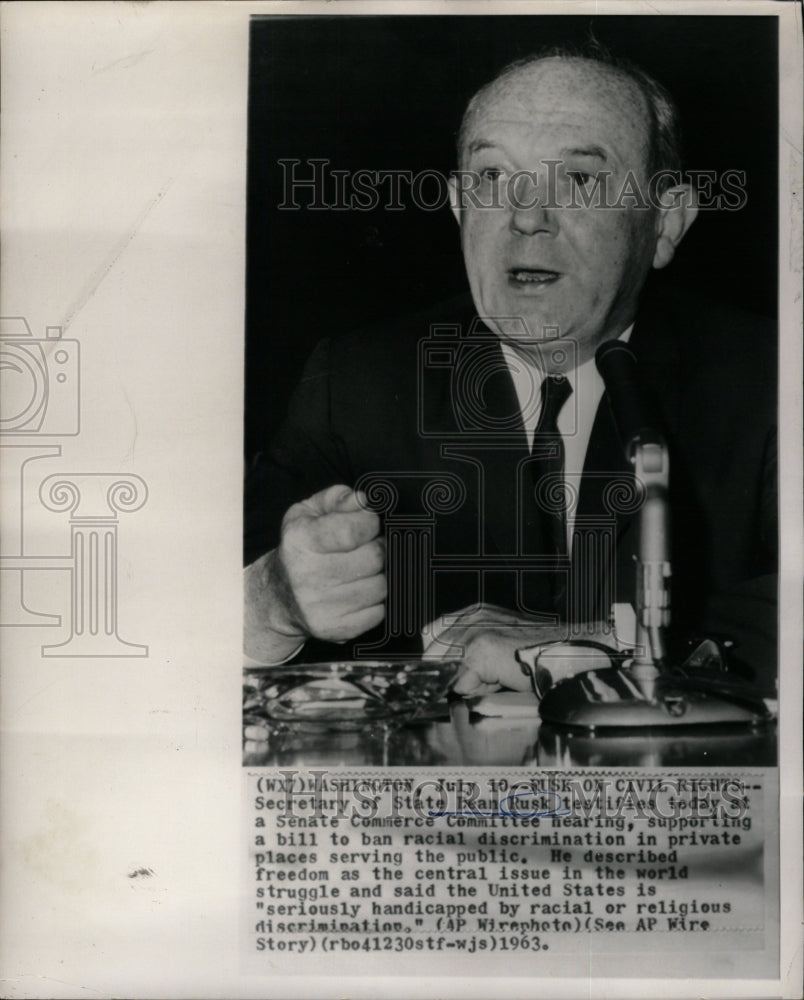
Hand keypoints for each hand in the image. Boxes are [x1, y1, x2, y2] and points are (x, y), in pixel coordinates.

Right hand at [271, 484, 385, 643]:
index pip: (353, 530)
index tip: (368, 524)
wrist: (278, 596)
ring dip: (376, 576)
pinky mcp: (334, 628)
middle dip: (376, 548)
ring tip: (360, 571)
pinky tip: (357, 593)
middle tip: (365, 548)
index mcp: (300, 541)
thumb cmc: (299, 550)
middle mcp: (307, 575)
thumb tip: (362, 499)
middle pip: (373, 557)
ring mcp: (320, 606)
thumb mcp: (307, 513)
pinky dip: (374, 602)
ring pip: (379, 585)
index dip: (370, 523)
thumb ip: (337, 498)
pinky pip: (377, 612)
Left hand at [422, 604, 614, 696]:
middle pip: (432, 654)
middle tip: (485, 681)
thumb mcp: (504, 647)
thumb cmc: (548, 652)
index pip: (432, 637)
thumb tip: (452, 679)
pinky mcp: (482, 649)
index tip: (450, 678)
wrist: (577, 650)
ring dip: (467, 683)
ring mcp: (475, 630)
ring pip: (445, 670)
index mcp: (475, 613)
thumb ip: (475, 656)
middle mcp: (472, 616)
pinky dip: (479, 693)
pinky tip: (503, 684)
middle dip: (452, 674)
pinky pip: (462, 684)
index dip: (440, 663)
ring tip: (497, 681)